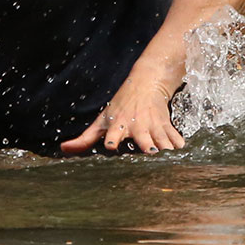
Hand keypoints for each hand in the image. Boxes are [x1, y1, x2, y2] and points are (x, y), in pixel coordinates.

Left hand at [59, 71, 182, 154]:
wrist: (145, 83)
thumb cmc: (120, 105)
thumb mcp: (102, 119)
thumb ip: (84, 138)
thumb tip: (64, 150)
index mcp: (119, 125)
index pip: (113, 134)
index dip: (111, 140)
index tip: (111, 146)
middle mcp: (137, 126)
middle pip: (145, 142)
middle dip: (149, 149)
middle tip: (152, 156)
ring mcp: (153, 125)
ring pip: (163, 141)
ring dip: (167, 151)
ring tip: (170, 162)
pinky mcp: (166, 124)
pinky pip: (175, 138)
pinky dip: (179, 146)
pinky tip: (181, 154)